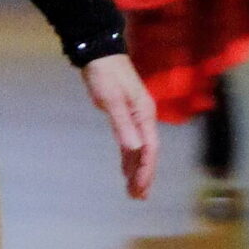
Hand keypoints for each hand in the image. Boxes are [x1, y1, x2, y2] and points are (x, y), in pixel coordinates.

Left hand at [82, 53, 156, 199]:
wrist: (99, 52)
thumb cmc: (104, 74)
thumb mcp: (111, 101)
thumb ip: (122, 126)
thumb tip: (135, 150)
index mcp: (144, 114)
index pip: (149, 149)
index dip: (146, 171)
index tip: (140, 189)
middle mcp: (144, 117)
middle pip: (148, 152)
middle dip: (144, 175)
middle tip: (138, 197)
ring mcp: (136, 115)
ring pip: (140, 148)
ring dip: (137, 169)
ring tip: (134, 190)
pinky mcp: (126, 113)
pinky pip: (131, 141)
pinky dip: (129, 157)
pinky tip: (125, 168)